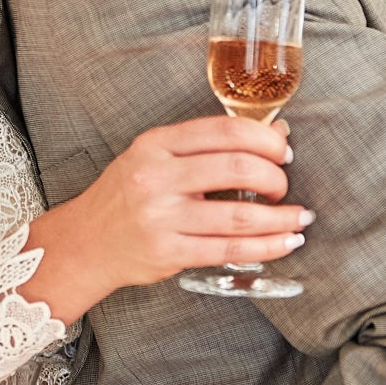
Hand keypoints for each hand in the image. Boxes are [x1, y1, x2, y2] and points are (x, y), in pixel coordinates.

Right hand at [34, 116, 308, 313]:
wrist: (86, 242)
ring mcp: (161, 217)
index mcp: (156, 144)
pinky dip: (266, 247)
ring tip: (299, 218)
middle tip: (283, 186)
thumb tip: (275, 131)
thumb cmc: (127, 196)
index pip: (224, 131)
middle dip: (275, 178)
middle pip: (237, 168)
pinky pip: (229, 249)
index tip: (283, 150)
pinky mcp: (168, 253)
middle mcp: (157, 177)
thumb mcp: (156, 157)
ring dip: (280, 218)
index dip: (265, 139)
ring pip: (238, 216)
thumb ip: (208, 145)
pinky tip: (285, 242)